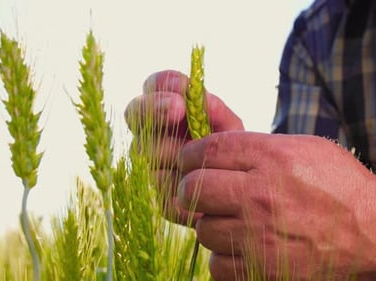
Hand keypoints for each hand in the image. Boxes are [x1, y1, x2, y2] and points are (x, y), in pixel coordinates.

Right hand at [124, 70, 243, 224]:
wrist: (240, 190)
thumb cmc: (233, 152)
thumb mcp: (231, 129)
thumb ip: (217, 113)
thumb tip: (203, 99)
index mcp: (170, 111)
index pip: (155, 85)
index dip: (162, 84)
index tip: (181, 89)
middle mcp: (153, 134)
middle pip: (135, 113)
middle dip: (155, 109)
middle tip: (177, 110)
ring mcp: (151, 165)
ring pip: (144, 152)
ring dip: (170, 150)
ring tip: (195, 159)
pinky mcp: (160, 198)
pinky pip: (159, 190)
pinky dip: (179, 188)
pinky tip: (196, 192)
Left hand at [178, 132, 375, 279]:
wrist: (375, 233)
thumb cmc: (342, 186)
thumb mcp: (305, 149)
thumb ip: (260, 148)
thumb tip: (219, 152)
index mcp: (271, 158)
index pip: (207, 150)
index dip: (191, 154)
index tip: (191, 161)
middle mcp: (260, 196)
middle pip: (193, 189)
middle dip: (193, 188)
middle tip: (203, 191)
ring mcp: (260, 237)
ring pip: (203, 229)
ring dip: (212, 224)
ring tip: (233, 222)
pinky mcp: (262, 271)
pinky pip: (217, 265)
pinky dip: (224, 256)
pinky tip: (242, 247)